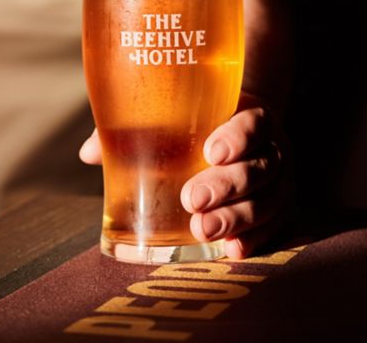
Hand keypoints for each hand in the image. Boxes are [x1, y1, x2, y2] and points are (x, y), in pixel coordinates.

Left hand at [78, 91, 291, 258]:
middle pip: (261, 166)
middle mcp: (270, 148)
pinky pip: (273, 227)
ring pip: (269, 200)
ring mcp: (276, 182)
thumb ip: (132, 127)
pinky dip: (254, 239)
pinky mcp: (275, 211)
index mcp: (248, 115)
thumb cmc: (193, 123)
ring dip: (236, 217)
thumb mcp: (169, 116)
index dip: (238, 137)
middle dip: (227, 185)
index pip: (255, 122)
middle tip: (192, 199)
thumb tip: (90, 153)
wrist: (233, 136)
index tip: (210, 151)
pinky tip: (232, 250)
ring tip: (202, 230)